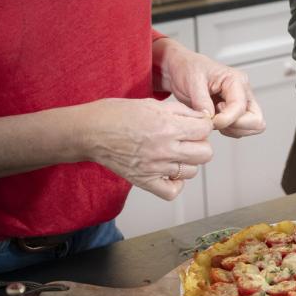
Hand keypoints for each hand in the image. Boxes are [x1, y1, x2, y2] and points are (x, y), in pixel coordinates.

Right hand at [82, 98, 212, 200]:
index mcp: (168, 126)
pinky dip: (175, 184)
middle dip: (201, 144)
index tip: (196, 125)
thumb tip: (202, 118)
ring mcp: (155, 167)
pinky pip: (172, 191)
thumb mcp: (152, 104)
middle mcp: (164, 148)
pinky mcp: (145, 181)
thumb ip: (181, 111)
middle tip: (188, 140)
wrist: (89, 131)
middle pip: (205, 154)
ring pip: (192, 172)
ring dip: (188, 163)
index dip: (203, 126)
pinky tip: (169, 172)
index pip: (205, 130)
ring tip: (175, 154)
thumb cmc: (116, 115)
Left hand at [153, 38, 264, 137]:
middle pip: (256, 121)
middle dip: (236, 126)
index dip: (227, 119)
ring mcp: (242, 104)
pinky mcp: (236, 113)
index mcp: (236, 80)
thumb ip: (202, 101)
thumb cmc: (189, 69)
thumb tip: (210, 118)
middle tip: (216, 120)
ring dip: (232, 129)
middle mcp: (244, 92)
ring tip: (214, 118)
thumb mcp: (192, 81)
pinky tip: (215, 120)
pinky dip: (228, 130)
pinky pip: (241, 130)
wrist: (182, 69)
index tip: (211, 120)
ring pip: (251, 128)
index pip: (241, 107)